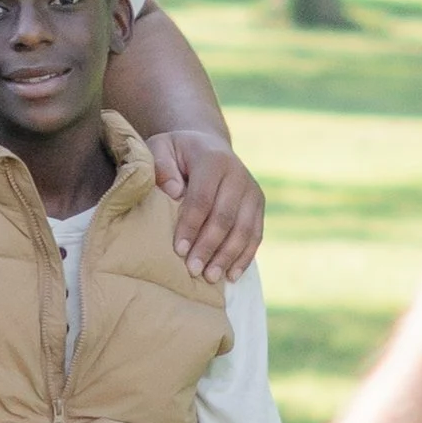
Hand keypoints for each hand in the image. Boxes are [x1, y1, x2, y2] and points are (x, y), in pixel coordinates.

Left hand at [145, 130, 262, 281]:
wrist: (208, 144)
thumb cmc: (177, 153)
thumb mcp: (162, 149)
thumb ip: (162, 166)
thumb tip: (174, 192)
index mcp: (213, 160)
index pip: (202, 199)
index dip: (191, 226)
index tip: (179, 250)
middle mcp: (238, 174)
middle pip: (225, 217)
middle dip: (209, 247)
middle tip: (193, 270)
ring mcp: (252, 190)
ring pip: (244, 229)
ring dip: (227, 256)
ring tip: (210, 278)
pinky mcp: (259, 204)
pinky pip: (256, 234)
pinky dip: (245, 257)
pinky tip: (232, 275)